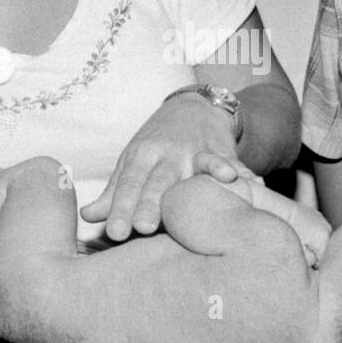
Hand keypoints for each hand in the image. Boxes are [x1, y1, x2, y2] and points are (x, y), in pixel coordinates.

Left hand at [81, 95, 240, 239]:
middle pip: (158, 181)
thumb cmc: (157, 146)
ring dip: (200, 184)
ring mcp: (196, 151)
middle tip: (143, 228)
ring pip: (196, 169)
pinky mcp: (221, 151)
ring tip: (200, 204)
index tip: (115, 234)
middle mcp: (166, 154)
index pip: (128, 186)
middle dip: (151, 203)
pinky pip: (230, 162)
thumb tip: (87, 217)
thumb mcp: (132, 164)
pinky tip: (253, 184)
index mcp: (140, 157)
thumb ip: (114, 194)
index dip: (121, 209)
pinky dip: (240, 172)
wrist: (194, 108)